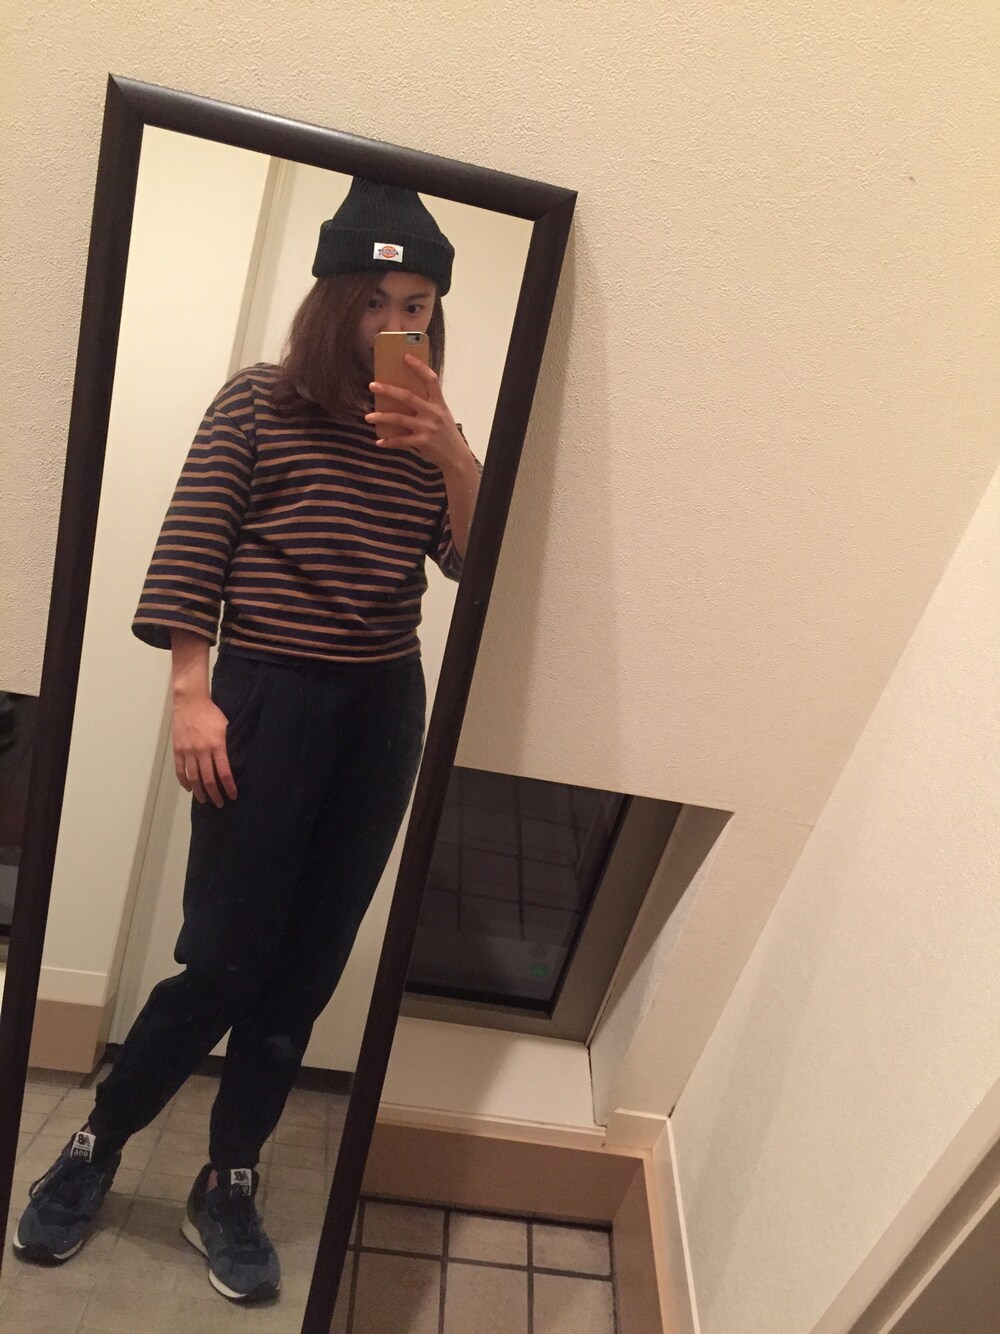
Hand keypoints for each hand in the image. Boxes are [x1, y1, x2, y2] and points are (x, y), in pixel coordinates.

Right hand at [172, 695, 236, 806]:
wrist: (190, 702)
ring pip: (193, 778)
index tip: (233, 796)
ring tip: (205, 801)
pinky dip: (184, 781)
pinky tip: (189, 789)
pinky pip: (180, 770)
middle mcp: (202, 751)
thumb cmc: (211, 713)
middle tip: (220, 803)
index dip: (229, 787)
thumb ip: (227, 745)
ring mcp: (188, 751)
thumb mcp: (225, 727)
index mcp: (216, 745)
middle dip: (215, 794)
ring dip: (199, 792)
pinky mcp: (178, 750)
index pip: (224, 772)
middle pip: (208, 779)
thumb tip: (232, 762)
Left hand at [366, 356, 469, 471]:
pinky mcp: (422, 442)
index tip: (405, 356)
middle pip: (407, 397)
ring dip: (381, 417)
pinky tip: (379, 441)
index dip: (419, 367)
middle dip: (388, 390)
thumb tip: (402, 396)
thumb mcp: (442, 415)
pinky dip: (388, 441)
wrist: (457, 457)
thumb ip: (427, 405)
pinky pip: (401, 440)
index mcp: (439, 403)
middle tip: (372, 385)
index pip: (430, 380)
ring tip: (368, 417)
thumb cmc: (447, 434)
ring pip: (399, 418)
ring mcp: (427, 428)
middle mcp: (433, 413)